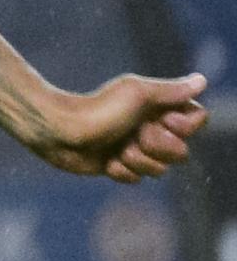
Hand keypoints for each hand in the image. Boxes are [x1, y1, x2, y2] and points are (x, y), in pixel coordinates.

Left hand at [24, 71, 206, 180]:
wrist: (58, 131)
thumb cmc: (98, 108)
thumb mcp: (138, 94)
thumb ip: (171, 91)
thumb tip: (202, 81)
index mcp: (160, 108)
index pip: (196, 122)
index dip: (182, 127)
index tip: (159, 119)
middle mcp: (152, 128)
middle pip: (181, 152)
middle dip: (157, 146)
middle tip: (133, 133)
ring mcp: (136, 148)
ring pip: (160, 169)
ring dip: (137, 159)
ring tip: (117, 147)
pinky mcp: (120, 166)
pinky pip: (137, 179)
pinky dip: (121, 171)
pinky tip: (106, 160)